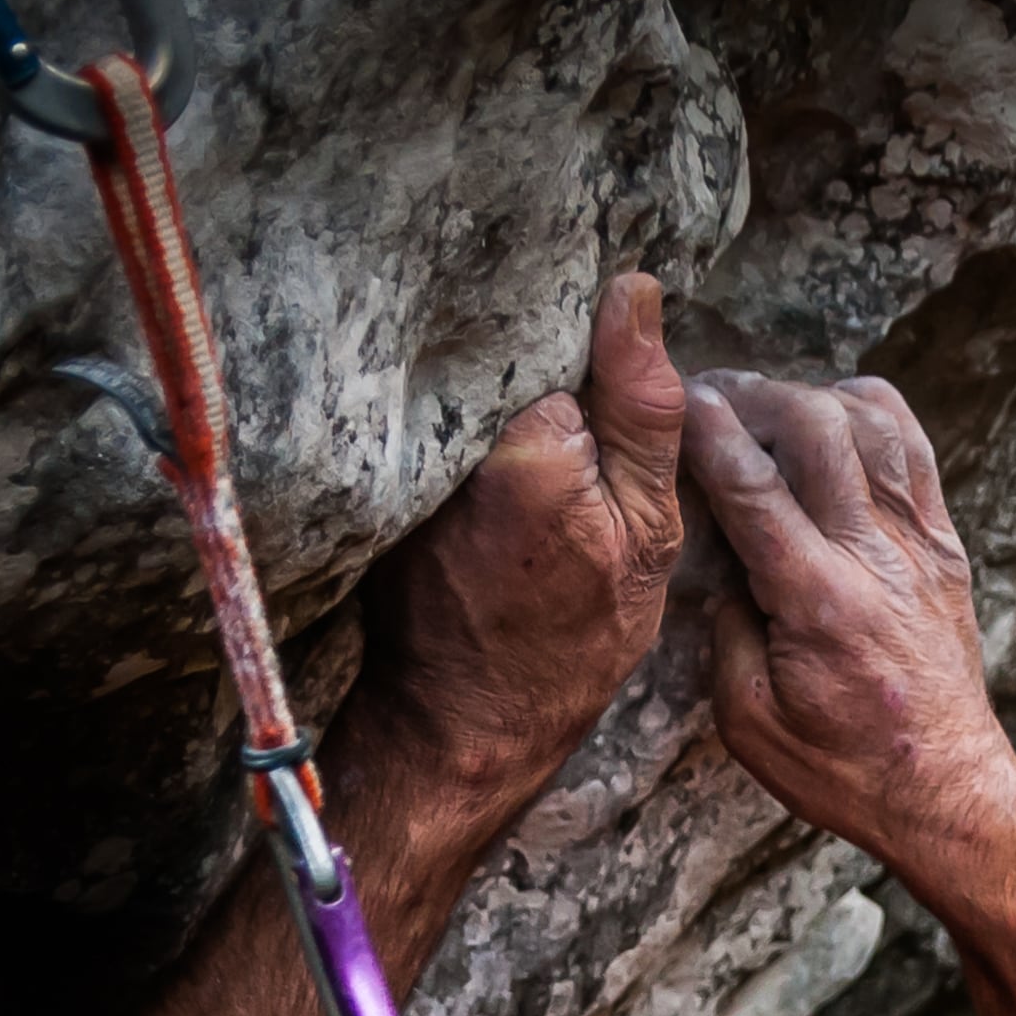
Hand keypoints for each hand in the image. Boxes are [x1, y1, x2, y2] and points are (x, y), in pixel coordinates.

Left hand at [346, 273, 689, 811]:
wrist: (461, 725)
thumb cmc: (568, 644)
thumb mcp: (646, 536)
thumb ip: (643, 412)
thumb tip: (637, 290)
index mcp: (530, 441)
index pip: (562, 332)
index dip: (588, 358)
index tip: (598, 414)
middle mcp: (452, 431)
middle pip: (502, 351)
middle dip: (534, 373)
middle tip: (560, 451)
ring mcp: (400, 452)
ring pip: (461, 385)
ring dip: (488, 402)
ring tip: (513, 475)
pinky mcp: (369, 476)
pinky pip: (423, 420)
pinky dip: (450, 434)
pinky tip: (472, 494)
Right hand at [685, 372, 1015, 898]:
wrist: (946, 790)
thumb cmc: (843, 769)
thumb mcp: (750, 721)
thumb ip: (726, 629)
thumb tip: (717, 560)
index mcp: (819, 602)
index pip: (754, 486)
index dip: (709, 430)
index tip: (674, 396)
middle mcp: (876, 558)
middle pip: (815, 428)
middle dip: (753, 395)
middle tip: (710, 397)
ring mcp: (921, 544)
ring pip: (870, 422)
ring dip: (809, 397)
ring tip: (765, 406)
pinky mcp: (946, 545)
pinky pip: (913, 447)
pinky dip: (869, 413)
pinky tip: (833, 415)